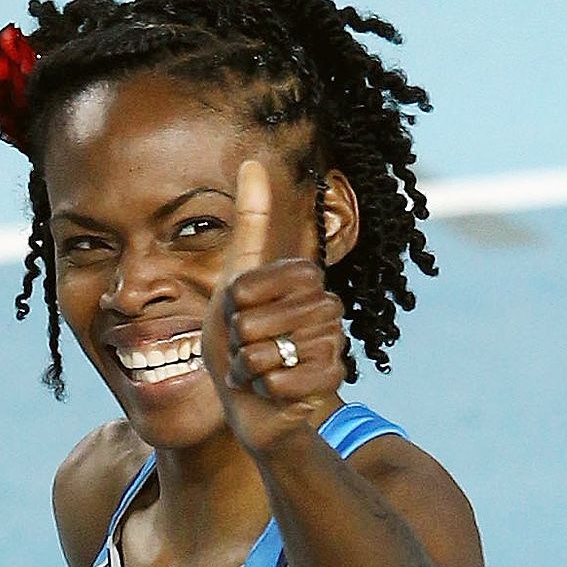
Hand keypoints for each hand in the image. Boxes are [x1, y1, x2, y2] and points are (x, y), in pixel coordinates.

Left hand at [204, 158, 346, 454]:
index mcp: (303, 278)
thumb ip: (250, 224)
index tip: (239, 315)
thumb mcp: (235, 283)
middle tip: (248, 349)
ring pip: (269, 350)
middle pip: (255, 319)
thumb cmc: (237, 344)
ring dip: (250, 368)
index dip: (234, 305)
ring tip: (259, 369)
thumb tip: (254, 159)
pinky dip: (266, 391)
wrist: (252, 407)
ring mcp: (332, 339)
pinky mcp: (332, 376)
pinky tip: (273, 391)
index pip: (252, 283)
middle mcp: (325, 304)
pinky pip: (284, 380)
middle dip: (238, 341)